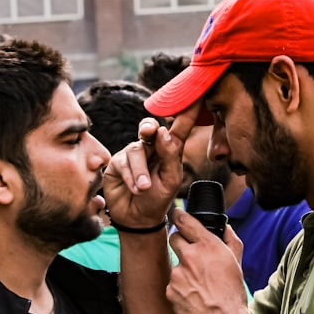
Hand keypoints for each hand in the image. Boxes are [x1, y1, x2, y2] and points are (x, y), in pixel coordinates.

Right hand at [103, 103, 200, 227]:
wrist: (138, 219)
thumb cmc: (158, 198)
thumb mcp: (171, 179)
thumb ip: (170, 155)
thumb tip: (162, 131)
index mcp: (169, 148)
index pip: (179, 126)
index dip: (187, 109)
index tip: (196, 94)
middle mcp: (151, 147)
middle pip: (150, 127)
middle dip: (149, 126)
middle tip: (150, 130)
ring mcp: (133, 153)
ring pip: (136, 151)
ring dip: (140, 171)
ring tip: (144, 188)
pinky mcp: (117, 163)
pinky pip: (123, 163)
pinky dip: (131, 177)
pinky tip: (136, 188)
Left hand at [166, 207, 246, 313]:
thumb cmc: (232, 293)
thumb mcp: (237, 261)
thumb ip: (230, 239)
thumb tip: (226, 228)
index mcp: (208, 246)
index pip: (185, 221)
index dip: (179, 215)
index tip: (176, 213)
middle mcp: (190, 256)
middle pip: (174, 238)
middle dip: (180, 242)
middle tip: (190, 254)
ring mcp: (177, 273)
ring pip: (175, 263)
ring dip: (184, 270)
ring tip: (199, 284)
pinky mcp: (170, 289)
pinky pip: (172, 283)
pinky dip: (180, 287)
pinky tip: (193, 295)